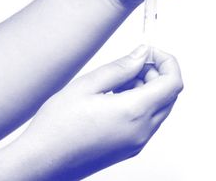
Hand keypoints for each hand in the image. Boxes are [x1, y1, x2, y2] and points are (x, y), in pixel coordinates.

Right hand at [18, 46, 182, 179]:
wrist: (42, 162)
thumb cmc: (57, 128)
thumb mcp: (87, 86)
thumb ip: (120, 68)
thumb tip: (141, 54)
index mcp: (134, 112)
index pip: (173, 82)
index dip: (166, 61)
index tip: (149, 52)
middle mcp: (142, 130)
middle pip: (169, 94)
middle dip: (154, 73)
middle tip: (128, 65)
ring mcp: (137, 143)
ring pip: (158, 107)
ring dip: (146, 89)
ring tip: (114, 84)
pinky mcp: (129, 149)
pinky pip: (147, 121)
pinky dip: (139, 104)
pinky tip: (112, 99)